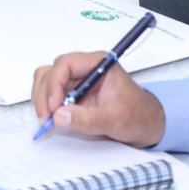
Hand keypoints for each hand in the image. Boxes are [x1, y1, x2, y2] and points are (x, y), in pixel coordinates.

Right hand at [31, 51, 165, 147]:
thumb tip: (59, 116)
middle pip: (52, 71)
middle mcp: (85, 68)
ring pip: (46, 80)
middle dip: (45, 94)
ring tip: (48, 121)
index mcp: (99, 64)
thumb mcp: (116, 119)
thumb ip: (89, 119)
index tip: (54, 107)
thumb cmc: (138, 116)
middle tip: (46, 118)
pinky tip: (52, 120)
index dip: (55, 84)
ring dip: (42, 99)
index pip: (66, 64)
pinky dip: (46, 106)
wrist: (146, 125)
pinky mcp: (72, 94)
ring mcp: (77, 81)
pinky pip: (49, 94)